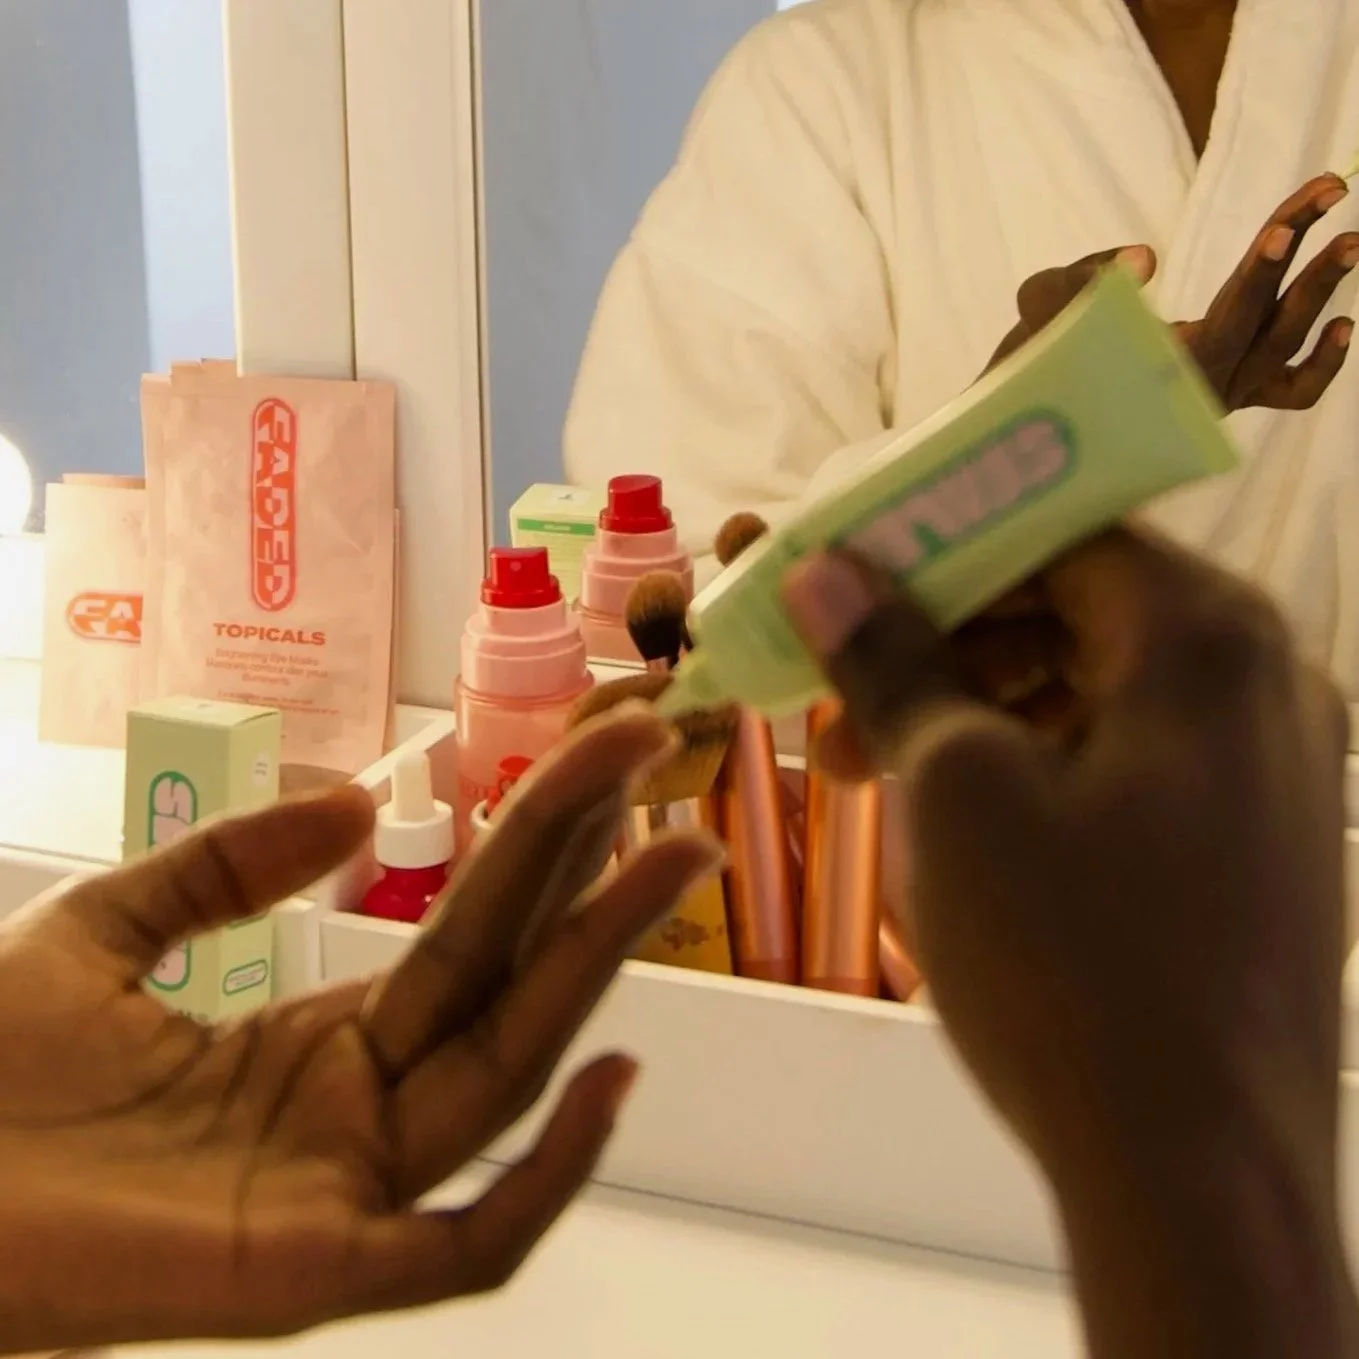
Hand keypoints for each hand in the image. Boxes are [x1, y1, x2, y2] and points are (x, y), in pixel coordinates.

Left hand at [0, 706, 717, 1353]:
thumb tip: (364, 806)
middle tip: (661, 759)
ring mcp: (349, 1195)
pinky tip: (612, 1071)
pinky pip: (470, 1245)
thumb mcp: (108, 928)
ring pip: (508, 1076)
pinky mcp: (314, 1273)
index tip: (603, 741)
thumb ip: (231, 864)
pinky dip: (550, 1175)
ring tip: (669, 853)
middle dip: (594, 869)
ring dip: (596, 964)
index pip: (472, 929)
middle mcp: (365, 1113)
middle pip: (511, 983)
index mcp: (330, 1044)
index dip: (539, 834)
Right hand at [782, 535, 1354, 1355]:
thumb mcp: (955, 792)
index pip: (1059, 526)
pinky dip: (1035, 766)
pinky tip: (951, 817)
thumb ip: (892, 661)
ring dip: (974, 708)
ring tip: (864, 765)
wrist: (1198, 1180)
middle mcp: (1266, 681)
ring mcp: (1274, 770)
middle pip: (1076, 606)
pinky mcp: (1259, 848)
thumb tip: (826, 568)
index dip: (939, 537)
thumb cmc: (1068, 962)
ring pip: (1096, 690)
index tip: (843, 571)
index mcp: (1207, 638)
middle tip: (832, 689)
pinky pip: (1130, 761)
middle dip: (940, 640)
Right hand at [990, 175, 1358, 411]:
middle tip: (1330, 190)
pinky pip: (1289, 393)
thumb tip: (1144, 259)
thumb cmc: (1034, 359)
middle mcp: (1202, 393)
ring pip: (1284, 349)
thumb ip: (1079, 282)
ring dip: (1320, 290)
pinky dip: (1321, 364)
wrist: (1035, 416)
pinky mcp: (1230, 394)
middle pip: (1267, 326)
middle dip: (1299, 259)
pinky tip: (1342, 322)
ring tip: (1350, 238)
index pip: (1225, 325)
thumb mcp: (1039, 311)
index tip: (1279, 233)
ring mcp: (1221, 397)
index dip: (1256, 279)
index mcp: (1162, 376)